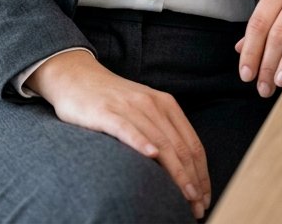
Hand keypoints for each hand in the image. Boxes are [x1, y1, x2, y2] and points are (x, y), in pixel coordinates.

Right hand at [26, 50, 209, 219]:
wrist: (76, 76)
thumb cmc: (112, 100)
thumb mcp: (144, 111)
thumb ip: (162, 132)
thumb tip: (183, 169)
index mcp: (165, 104)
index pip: (192, 143)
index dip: (202, 173)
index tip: (205, 198)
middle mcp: (151, 104)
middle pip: (180, 147)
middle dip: (193, 180)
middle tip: (199, 207)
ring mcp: (129, 107)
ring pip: (160, 142)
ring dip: (176, 173)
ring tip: (186, 195)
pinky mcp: (106, 112)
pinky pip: (127, 128)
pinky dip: (140, 142)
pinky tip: (151, 156)